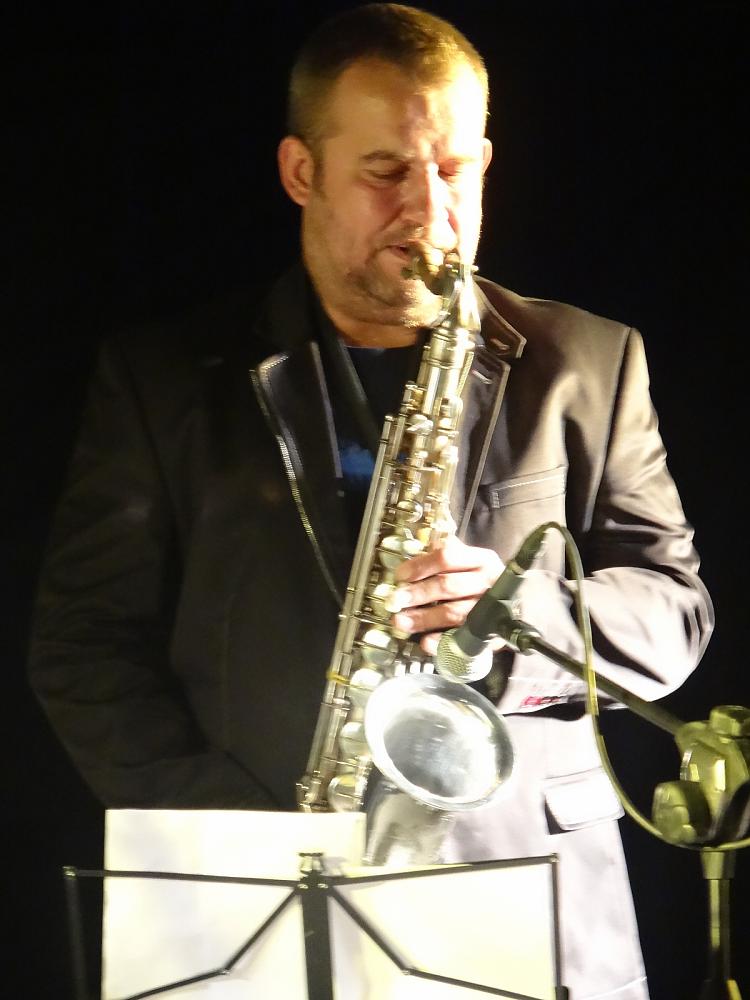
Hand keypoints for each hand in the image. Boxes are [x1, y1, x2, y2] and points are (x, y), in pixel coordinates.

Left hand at [390, 535, 505, 654]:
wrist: (517, 607)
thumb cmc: (482, 581)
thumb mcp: (470, 562)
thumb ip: (446, 555)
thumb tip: (417, 552)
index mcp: (481, 560)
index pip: (447, 557)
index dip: (421, 566)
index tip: (400, 575)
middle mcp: (488, 583)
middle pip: (448, 586)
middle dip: (419, 593)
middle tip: (395, 600)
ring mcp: (489, 610)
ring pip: (452, 613)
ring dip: (424, 618)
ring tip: (401, 621)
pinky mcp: (489, 634)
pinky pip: (461, 638)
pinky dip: (441, 642)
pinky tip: (424, 642)